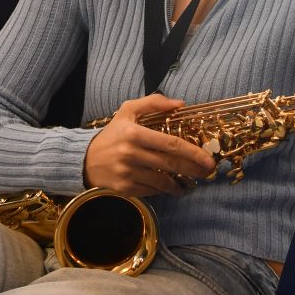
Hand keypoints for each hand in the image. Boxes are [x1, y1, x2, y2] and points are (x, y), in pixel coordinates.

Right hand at [83, 93, 216, 196]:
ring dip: (181, 182)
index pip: (171, 144)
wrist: (85, 159)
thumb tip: (180, 104)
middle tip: (208, 172)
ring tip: (193, 180)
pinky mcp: (126, 188)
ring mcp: (128, 172)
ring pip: (164, 181)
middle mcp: (131, 153)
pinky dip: (165, 189)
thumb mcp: (127, 111)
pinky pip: (153, 191)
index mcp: (134, 132)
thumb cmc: (112, 134)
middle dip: (194, 169)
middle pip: (171, 164)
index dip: (193, 152)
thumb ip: (153, 103)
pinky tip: (173, 187)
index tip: (207, 158)